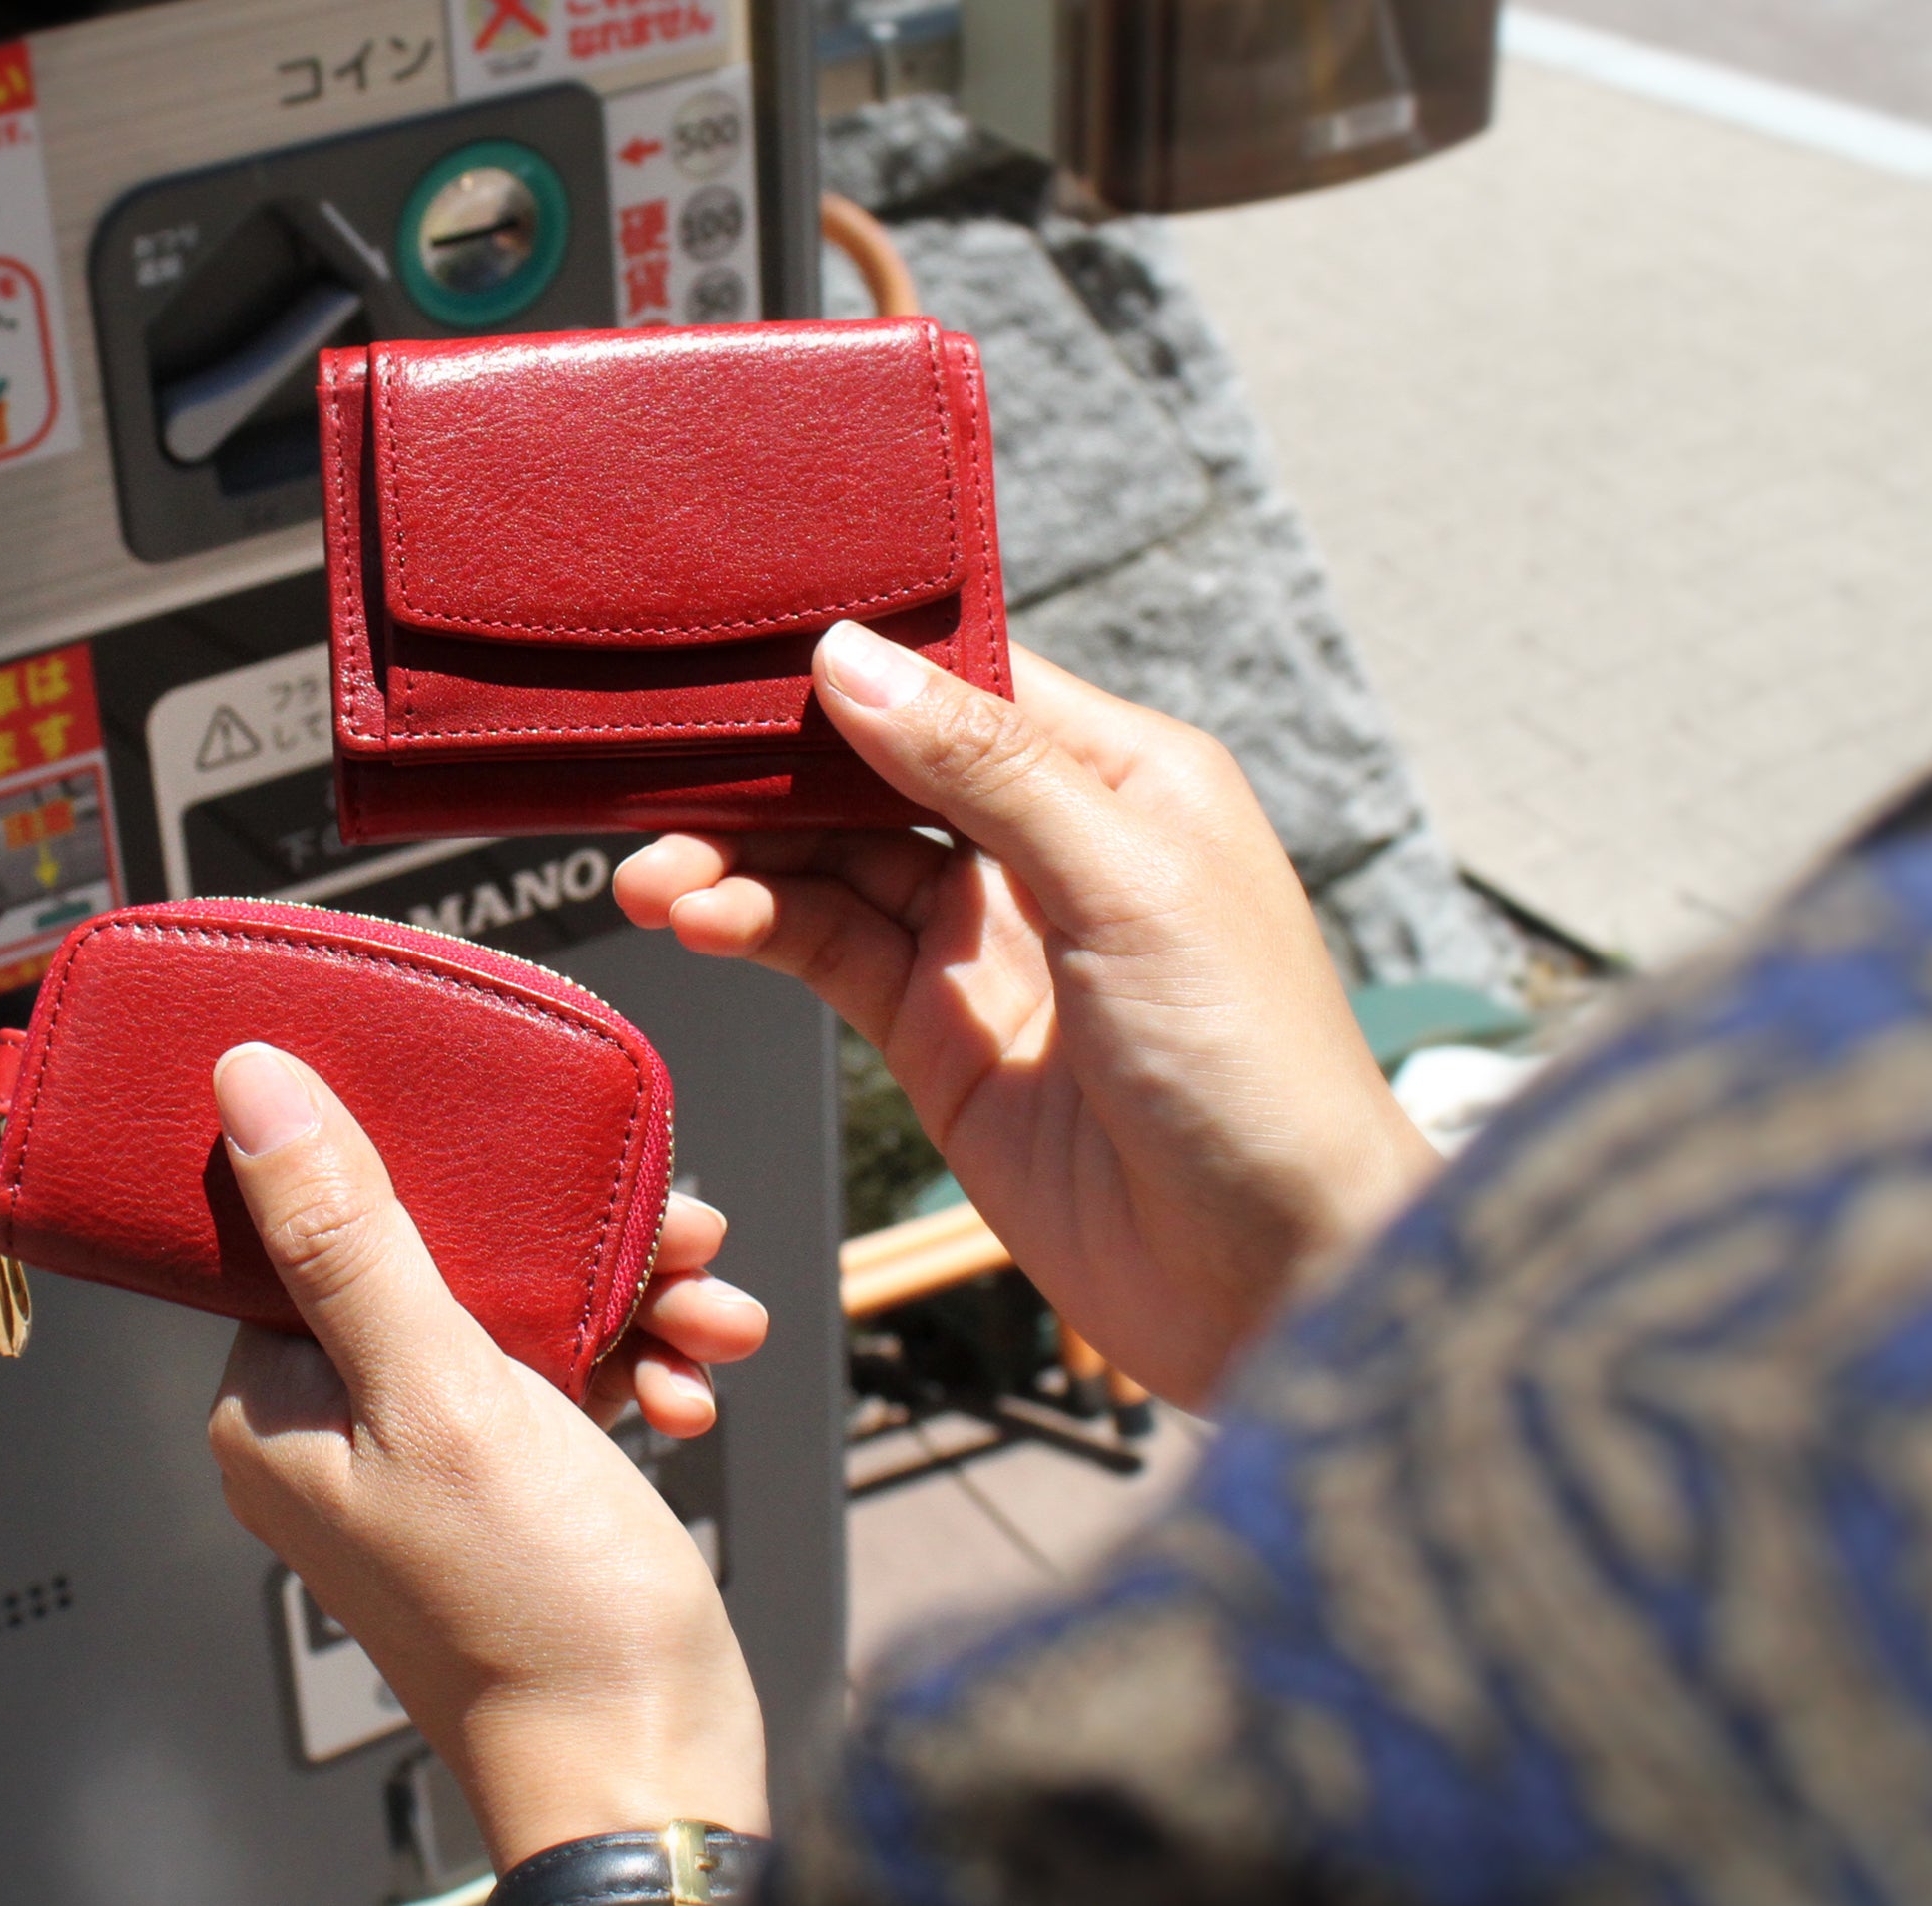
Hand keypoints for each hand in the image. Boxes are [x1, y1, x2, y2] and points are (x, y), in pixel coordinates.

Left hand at [204, 1043, 769, 1868]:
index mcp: (277, 1403)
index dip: (439, 1164)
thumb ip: (347, 1236)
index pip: (327, 1218)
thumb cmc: (536, 1614)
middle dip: (575, 1237)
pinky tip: (694, 1383)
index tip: (532, 1141)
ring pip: (523, 1306)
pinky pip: (565, 1373)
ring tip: (707, 1309)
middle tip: (672, 1230)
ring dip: (631, 1296)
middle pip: (447, 1252)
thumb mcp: (442, 1393)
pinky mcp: (506, 1477)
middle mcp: (336, 1424)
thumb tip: (249, 1086)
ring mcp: (425, 1454)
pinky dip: (638, 1362)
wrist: (650, 1768)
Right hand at [615, 622, 1437, 1403]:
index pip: (964, 677)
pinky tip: (699, 918)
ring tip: (657, 872)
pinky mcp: (937, 1036)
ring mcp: (986, 943)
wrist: (1274, 1280)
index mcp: (1121, 776)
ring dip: (740, 859)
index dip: (857, 661)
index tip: (741, 651)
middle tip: (658, 768)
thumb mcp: (1127, 885)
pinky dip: (755, 929)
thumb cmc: (1256, 1068)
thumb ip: (985, 768)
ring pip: (833, 863)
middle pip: (876, 769)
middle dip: (770, 768)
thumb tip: (851, 657)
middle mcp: (1048, 845)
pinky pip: (827, 952)